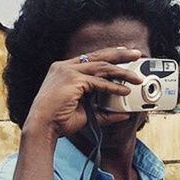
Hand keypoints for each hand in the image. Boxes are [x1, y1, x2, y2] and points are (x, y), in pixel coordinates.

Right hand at [24, 47, 142, 139]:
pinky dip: (113, 87)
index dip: (109, 54)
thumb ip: (103, 111)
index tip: (123, 53)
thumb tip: (123, 114)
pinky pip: (99, 82)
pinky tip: (124, 92)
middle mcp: (65, 66)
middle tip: (137, 54)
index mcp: (64, 69)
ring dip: (122, 72)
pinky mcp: (73, 80)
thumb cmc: (59, 120)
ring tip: (137, 78)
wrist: (42, 126)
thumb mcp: (85, 112)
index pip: (91, 57)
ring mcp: (68, 71)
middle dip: (121, 54)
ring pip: (102, 66)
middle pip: (99, 55)